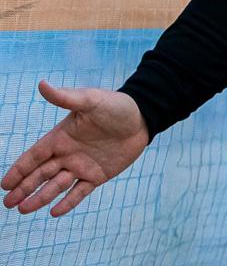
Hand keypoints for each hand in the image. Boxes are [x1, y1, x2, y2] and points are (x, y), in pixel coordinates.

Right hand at [2, 81, 148, 216]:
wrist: (143, 117)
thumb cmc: (115, 106)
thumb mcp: (90, 100)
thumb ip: (66, 97)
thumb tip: (42, 84)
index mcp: (61, 137)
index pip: (34, 156)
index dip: (19, 170)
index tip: (4, 184)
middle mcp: (67, 154)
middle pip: (40, 174)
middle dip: (24, 188)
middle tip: (8, 203)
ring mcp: (81, 166)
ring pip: (56, 185)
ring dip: (40, 197)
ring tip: (24, 210)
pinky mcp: (97, 175)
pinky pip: (80, 191)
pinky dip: (68, 202)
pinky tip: (55, 212)